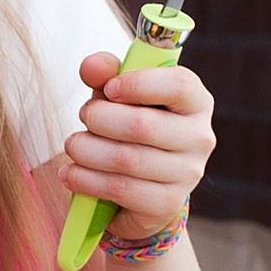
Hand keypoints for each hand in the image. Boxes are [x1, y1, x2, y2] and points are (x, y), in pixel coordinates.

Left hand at [62, 52, 214, 240]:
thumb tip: (92, 65)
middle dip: (98, 119)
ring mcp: (187, 174)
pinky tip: (71, 173)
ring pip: (125, 159)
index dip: (137, 84)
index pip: (179, 85)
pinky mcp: (166, 204)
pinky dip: (85, 180)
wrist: (134, 187)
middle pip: (142, 124)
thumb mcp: (116, 97)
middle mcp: (199, 138)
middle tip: (84, 118)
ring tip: (73, 146)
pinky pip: (119, 189)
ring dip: (86, 150)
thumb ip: (105, 74)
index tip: (108, 90)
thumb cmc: (127, 128)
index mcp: (195, 102)